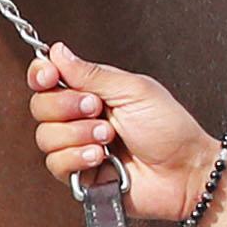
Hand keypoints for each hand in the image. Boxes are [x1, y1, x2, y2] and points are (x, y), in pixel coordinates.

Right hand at [27, 43, 218, 224]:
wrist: (185, 172)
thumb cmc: (170, 129)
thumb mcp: (134, 90)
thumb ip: (92, 73)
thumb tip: (57, 51)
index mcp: (93, 91)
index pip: (48, 78)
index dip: (42, 75)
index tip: (49, 76)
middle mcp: (80, 118)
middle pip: (40, 106)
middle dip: (66, 106)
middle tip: (97, 109)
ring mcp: (78, 147)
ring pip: (45, 136)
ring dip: (78, 134)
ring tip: (109, 138)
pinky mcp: (80, 175)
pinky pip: (56, 165)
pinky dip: (77, 158)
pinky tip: (102, 158)